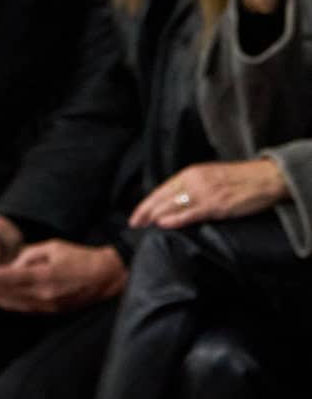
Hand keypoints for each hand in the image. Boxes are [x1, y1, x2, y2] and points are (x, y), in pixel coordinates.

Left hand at [0, 237, 125, 314]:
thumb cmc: (81, 258)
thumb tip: (9, 262)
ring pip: (4, 302)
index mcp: (40, 277)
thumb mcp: (54, 247)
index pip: (0, 278)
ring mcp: (42, 305)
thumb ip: (29, 255)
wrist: (107, 278)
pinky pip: (16, 307)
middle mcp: (39, 295)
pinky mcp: (46, 310)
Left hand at [131, 157, 287, 230]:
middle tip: (133, 224)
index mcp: (192, 173)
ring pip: (172, 204)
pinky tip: (162, 223)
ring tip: (142, 226)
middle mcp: (195, 180)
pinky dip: (174, 218)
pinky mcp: (217, 204)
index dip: (146, 203)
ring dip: (154, 216)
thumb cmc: (240, 180)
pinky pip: (190, 212)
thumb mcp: (211, 177)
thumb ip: (192, 187)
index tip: (135, 215)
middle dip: (145, 211)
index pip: (162, 189)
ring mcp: (205, 192)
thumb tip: (174, 202)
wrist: (266, 178)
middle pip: (162, 197)